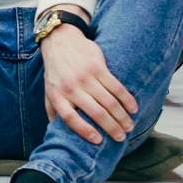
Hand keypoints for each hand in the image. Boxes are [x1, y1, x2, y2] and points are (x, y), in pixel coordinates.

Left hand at [41, 22, 136, 144]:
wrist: (60, 42)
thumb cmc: (56, 71)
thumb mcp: (48, 91)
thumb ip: (53, 111)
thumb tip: (56, 134)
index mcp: (58, 96)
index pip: (70, 118)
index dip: (84, 131)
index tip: (98, 141)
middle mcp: (71, 88)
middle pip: (95, 113)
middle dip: (112, 128)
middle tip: (121, 137)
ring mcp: (85, 77)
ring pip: (109, 102)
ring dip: (122, 116)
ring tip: (129, 126)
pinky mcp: (98, 67)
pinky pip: (116, 87)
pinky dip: (127, 99)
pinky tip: (133, 108)